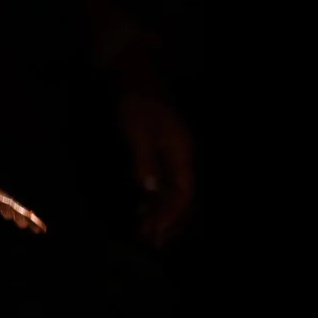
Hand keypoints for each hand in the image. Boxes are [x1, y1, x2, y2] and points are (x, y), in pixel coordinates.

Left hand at [115, 77, 195, 249]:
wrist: (133, 76)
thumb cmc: (135, 102)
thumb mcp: (136, 132)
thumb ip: (144, 162)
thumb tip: (150, 191)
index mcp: (182, 152)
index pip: (185, 192)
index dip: (172, 215)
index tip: (155, 232)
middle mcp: (183, 157)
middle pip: (184, 197)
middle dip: (169, 221)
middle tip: (150, 242)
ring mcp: (173, 156)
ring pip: (174, 193)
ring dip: (161, 213)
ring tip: (144, 232)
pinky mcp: (162, 155)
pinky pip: (164, 184)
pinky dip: (155, 200)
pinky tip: (142, 211)